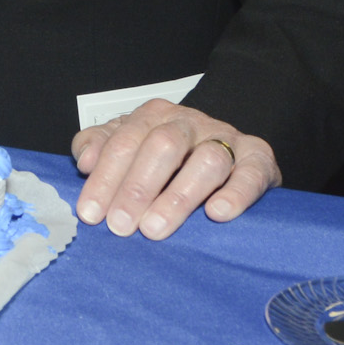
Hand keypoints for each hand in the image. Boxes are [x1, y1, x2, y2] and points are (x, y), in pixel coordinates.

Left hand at [71, 98, 280, 239]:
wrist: (228, 148)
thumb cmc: (168, 156)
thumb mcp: (128, 145)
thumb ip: (98, 146)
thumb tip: (84, 161)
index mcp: (154, 115)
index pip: (124, 141)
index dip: (105, 178)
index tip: (91, 213)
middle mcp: (190, 122)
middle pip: (162, 146)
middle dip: (137, 188)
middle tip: (121, 225)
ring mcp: (226, 138)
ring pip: (207, 160)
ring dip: (178, 197)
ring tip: (155, 228)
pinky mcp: (259, 158)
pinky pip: (251, 173)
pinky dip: (235, 194)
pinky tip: (216, 214)